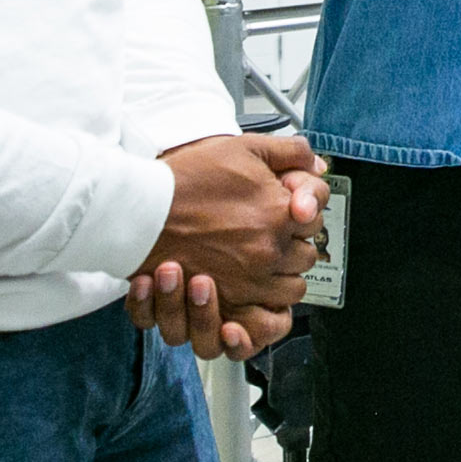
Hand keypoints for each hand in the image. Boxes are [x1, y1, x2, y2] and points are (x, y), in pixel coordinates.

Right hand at [130, 134, 327, 349]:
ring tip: (262, 260)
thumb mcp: (245, 147)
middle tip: (272, 234)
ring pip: (291, 290)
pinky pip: (263, 314)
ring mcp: (249, 279)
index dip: (302, 212)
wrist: (143, 209)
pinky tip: (249, 284)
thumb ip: (290, 153)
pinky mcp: (227, 300)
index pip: (315, 219)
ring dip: (282, 277)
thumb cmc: (187, 178)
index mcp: (279, 212)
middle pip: (306, 257)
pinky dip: (262, 301)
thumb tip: (317, 163)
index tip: (288, 208)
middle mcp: (269, 249)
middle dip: (294, 245)